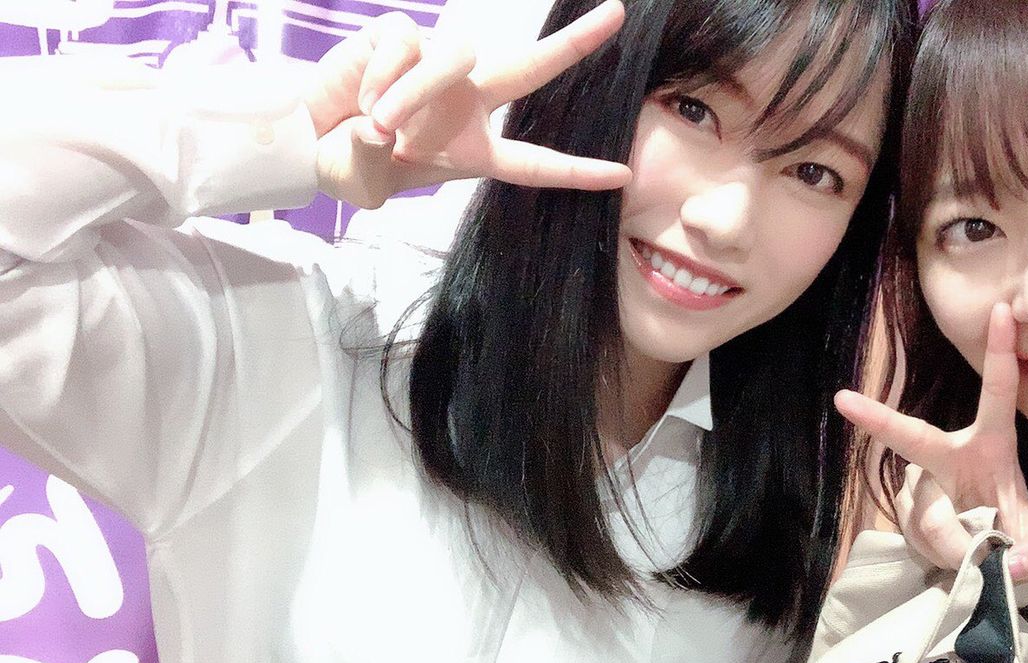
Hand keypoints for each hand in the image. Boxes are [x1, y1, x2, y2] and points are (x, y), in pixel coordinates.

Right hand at [307, 0, 631, 207]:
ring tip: (378, 122)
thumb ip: (377, 160)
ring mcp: (438, 64)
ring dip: (414, 91)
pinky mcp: (402, 35)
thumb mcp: (369, 181)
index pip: (534, 162)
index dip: (577, 171)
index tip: (621, 176)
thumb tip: (380, 126)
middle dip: (575, 43)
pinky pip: (407, 46)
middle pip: (532, 68)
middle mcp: (467, 101)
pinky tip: (362, 95)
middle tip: (616, 13)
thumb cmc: (349, 163)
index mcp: (474, 149)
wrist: (308, 137)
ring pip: (454, 57)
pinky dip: (383, 74)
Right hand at [835, 303, 1027, 579]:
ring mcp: (921, 485)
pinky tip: (954, 560)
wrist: (980, 564)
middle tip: (843, 399)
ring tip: (975, 558)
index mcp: (990, 445)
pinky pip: (921, 536)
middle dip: (878, 418)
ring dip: (954, 544)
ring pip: (928, 515)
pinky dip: (943, 556)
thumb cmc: (1015, 537)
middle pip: (910, 437)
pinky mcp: (906, 512)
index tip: (1003, 310)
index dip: (1000, 353)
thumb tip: (1015, 564)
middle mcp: (948, 456)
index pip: (998, 393)